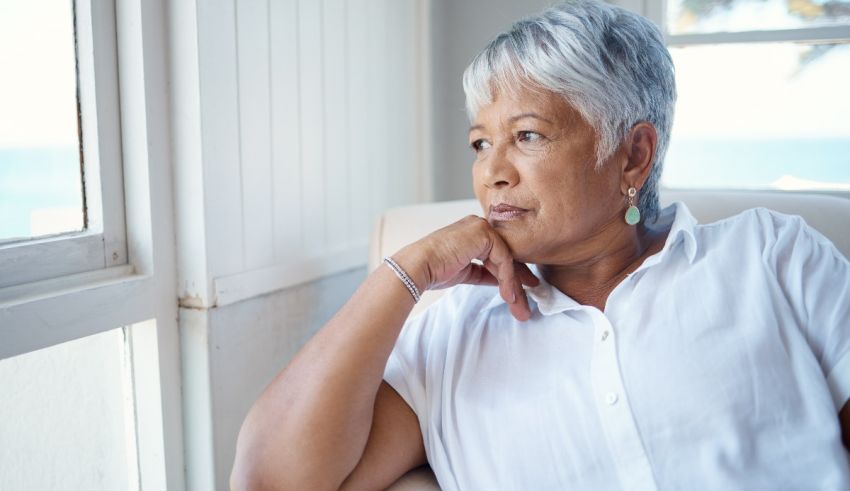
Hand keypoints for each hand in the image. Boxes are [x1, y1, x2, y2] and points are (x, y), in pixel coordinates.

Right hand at [392, 215, 539, 320]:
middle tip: (526, 305)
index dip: (512, 274)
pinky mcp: (483, 233)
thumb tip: (504, 282)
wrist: (418, 267)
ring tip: (519, 307)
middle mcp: (479, 225)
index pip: (499, 254)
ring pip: (508, 259)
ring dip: (514, 286)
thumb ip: (485, 272)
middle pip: (506, 256)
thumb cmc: (434, 270)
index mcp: (473, 232)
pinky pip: (503, 259)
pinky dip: (507, 279)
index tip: (524, 292)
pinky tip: (507, 296)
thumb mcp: (466, 272)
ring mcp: (481, 227)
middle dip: (518, 282)